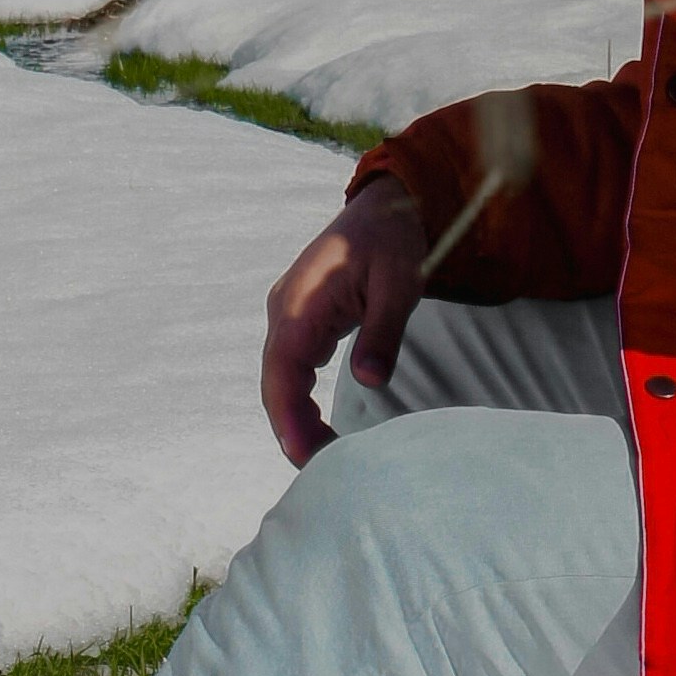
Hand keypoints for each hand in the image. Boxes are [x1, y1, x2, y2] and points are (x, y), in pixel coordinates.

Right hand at [260, 175, 427, 458]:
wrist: (388, 204)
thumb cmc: (394, 239)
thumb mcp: (399, 284)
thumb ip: (383, 333)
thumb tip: (369, 380)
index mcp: (302, 302)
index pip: (284, 370)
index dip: (289, 417)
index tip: (304, 455)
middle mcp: (285, 310)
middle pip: (276, 382)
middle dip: (291, 428)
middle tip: (321, 472)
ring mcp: (290, 314)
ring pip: (281, 378)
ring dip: (295, 417)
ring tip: (324, 458)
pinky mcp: (302, 319)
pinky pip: (292, 367)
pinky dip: (300, 400)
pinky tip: (319, 427)